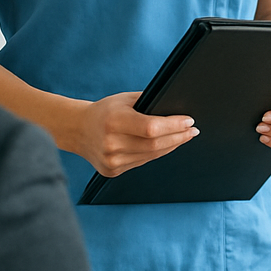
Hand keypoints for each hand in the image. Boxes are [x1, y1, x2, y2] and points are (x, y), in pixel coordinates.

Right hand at [77, 92, 198, 176]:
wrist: (77, 130)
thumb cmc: (105, 111)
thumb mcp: (125, 100)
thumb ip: (149, 102)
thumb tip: (177, 107)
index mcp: (114, 121)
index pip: (151, 127)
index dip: (173, 126)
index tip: (189, 121)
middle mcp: (111, 143)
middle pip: (155, 144)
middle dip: (179, 137)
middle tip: (193, 130)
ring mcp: (111, 160)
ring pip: (151, 155)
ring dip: (172, 146)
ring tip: (184, 137)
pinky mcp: (112, 170)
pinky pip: (142, 162)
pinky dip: (157, 153)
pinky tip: (166, 145)